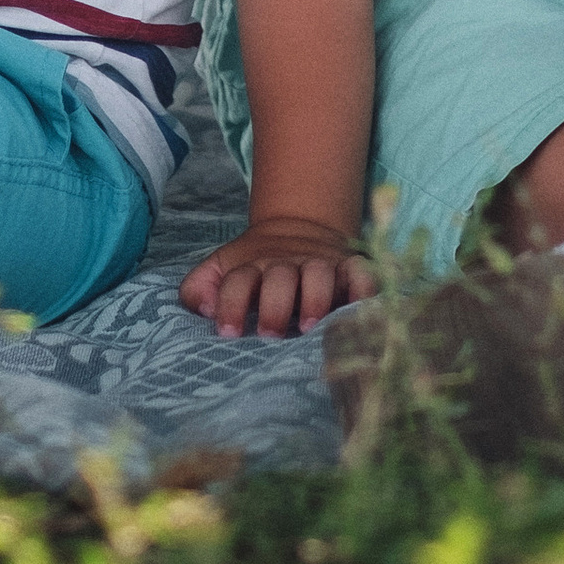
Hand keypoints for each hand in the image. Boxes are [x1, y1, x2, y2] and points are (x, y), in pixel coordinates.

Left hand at [179, 219, 374, 338]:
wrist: (296, 228)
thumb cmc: (254, 267)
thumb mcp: (221, 269)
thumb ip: (199, 287)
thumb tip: (203, 308)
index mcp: (251, 266)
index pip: (237, 281)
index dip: (231, 305)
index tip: (228, 333)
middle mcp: (286, 263)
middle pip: (280, 278)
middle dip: (275, 305)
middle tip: (271, 334)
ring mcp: (319, 263)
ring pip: (320, 273)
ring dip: (316, 298)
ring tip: (310, 327)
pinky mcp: (349, 266)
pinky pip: (361, 271)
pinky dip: (364, 286)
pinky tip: (361, 308)